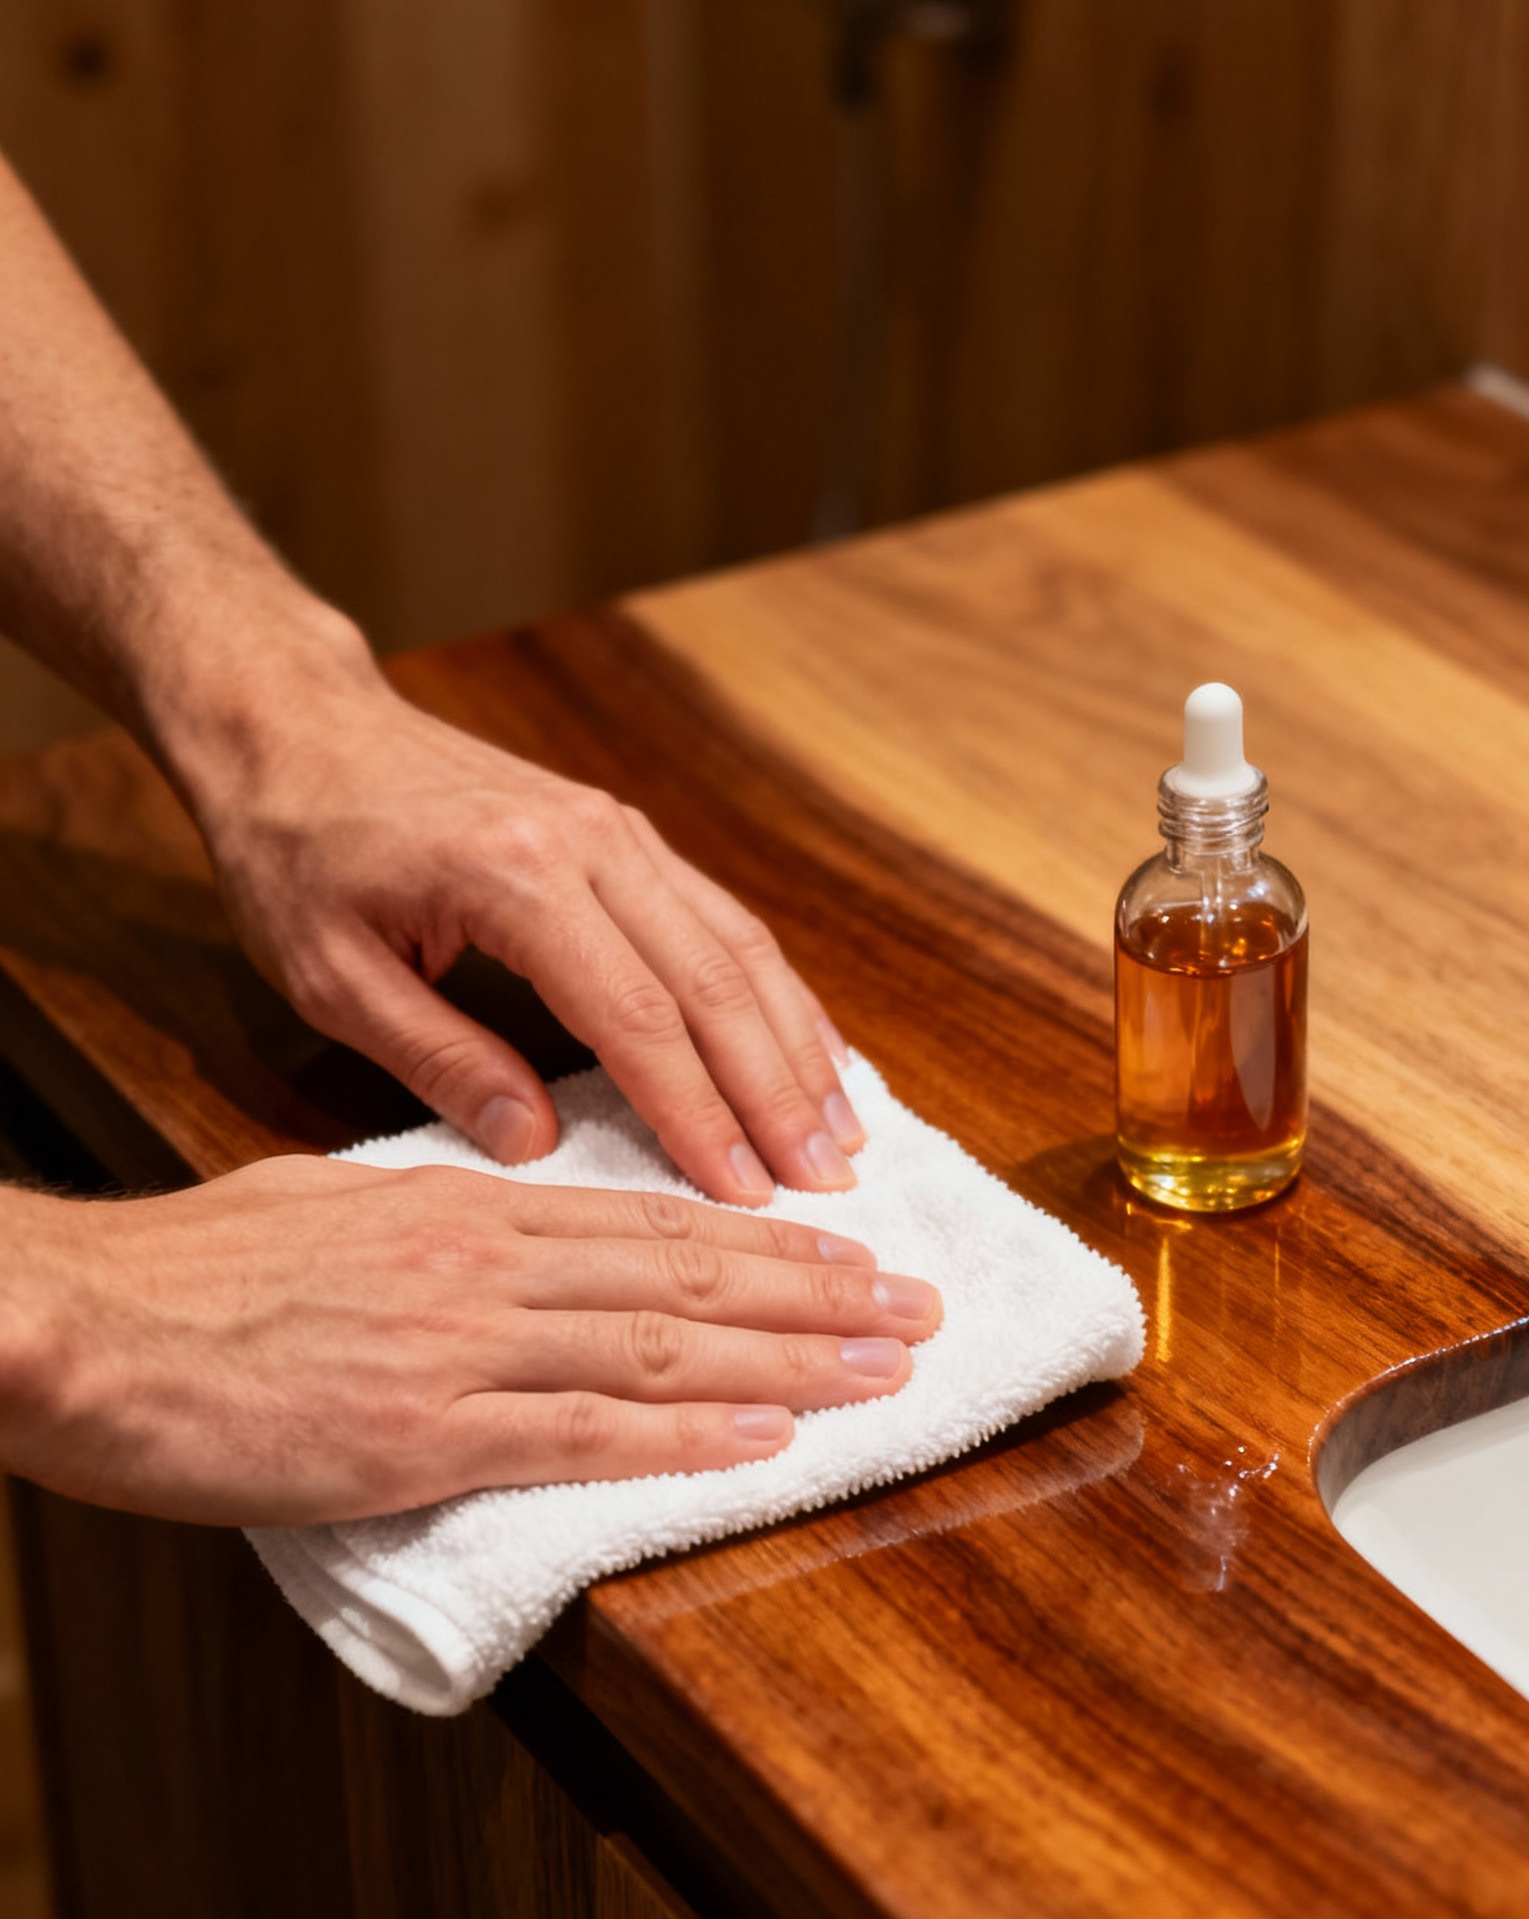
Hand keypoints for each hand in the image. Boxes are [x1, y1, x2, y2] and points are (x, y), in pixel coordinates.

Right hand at [0, 1166, 941, 1524]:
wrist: (82, 1326)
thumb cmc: (188, 1275)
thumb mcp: (326, 1212)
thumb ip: (429, 1228)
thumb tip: (496, 1238)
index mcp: (465, 1211)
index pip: (655, 1228)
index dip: (771, 1248)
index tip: (855, 1259)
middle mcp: (487, 1267)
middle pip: (691, 1281)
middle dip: (823, 1300)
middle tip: (922, 1315)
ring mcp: (462, 1350)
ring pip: (665, 1351)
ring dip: (793, 1365)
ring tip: (888, 1373)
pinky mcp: (423, 1436)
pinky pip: (585, 1436)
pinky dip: (690, 1440)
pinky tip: (767, 1442)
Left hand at [189, 633, 864, 1203]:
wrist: (297, 726)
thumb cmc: (298, 851)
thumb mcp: (331, 976)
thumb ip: (437, 1059)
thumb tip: (537, 1146)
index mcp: (515, 877)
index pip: (635, 1015)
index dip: (697, 1112)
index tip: (744, 1192)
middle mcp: (589, 842)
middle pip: (713, 980)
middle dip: (776, 1090)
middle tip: (824, 1184)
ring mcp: (617, 828)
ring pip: (737, 944)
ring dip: (796, 1044)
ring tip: (841, 1134)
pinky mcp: (624, 831)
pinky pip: (722, 917)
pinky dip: (773, 991)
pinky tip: (809, 1049)